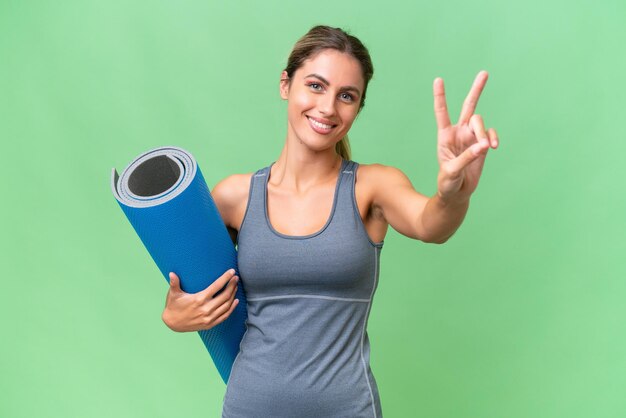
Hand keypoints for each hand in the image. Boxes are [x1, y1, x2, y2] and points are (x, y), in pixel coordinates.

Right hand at [162, 269, 239, 331]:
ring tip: (235, 286)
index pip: (216, 286)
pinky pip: (225, 316)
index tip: (232, 271)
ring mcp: (209, 318)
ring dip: (233, 295)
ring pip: (227, 305)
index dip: (225, 278)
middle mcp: (206, 309)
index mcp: (199, 299)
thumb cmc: (173, 306)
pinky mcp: (210, 324)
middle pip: (225, 296)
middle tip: (236, 278)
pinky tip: (235, 301)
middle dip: (232, 285)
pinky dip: (232, 308)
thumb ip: (174, 283)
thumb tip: (171, 273)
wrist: (172, 324)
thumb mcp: (173, 294)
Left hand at [433, 71, 498, 202]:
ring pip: (480, 123)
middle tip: (484, 73)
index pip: (441, 112)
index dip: (440, 96)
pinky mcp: (482, 145)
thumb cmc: (448, 182)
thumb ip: (466, 158)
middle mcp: (458, 133)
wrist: (458, 193)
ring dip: (483, 133)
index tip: (438, 79)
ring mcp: (471, 137)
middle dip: (477, 90)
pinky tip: (492, 147)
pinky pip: (490, 134)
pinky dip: (493, 138)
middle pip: (467, 106)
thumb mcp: (452, 171)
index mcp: (445, 136)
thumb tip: (483, 146)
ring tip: (485, 148)